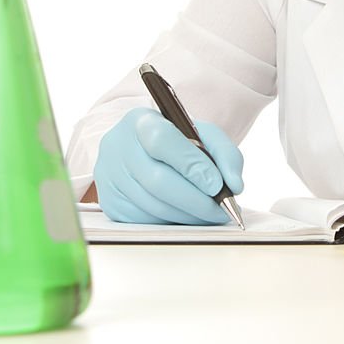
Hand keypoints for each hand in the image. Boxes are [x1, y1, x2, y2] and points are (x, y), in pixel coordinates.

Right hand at [94, 107, 244, 224]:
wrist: (145, 149)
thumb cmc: (178, 142)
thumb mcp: (204, 135)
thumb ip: (225, 154)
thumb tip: (234, 185)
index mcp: (140, 121)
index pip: (163, 141)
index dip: (191, 165)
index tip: (217, 185)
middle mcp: (117, 146)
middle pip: (157, 180)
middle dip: (195, 200)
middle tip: (221, 210)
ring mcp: (109, 176)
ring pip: (152, 205)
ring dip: (187, 215)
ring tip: (210, 215)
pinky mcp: (109, 202)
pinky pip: (144, 220)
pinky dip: (172, 222)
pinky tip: (188, 216)